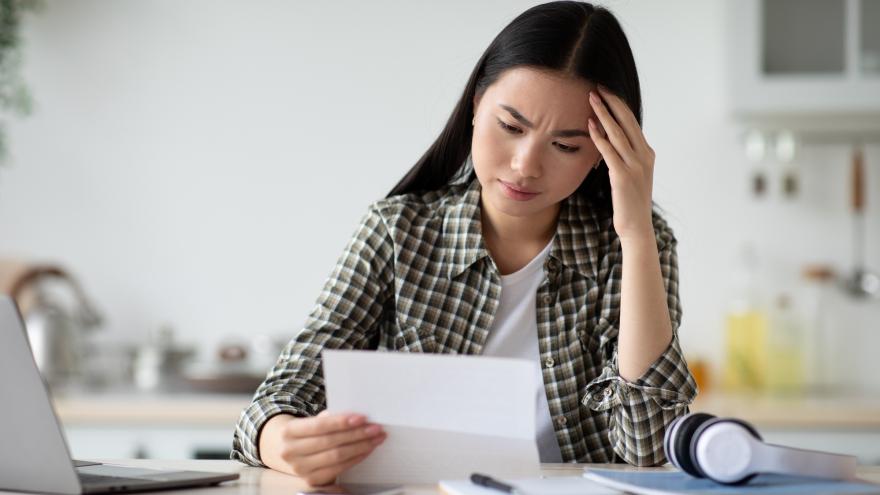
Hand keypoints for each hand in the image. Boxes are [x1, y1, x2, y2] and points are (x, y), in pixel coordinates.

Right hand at [259, 410, 386, 485]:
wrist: (286, 450)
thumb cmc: (306, 431)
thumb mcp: (311, 420)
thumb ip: (329, 418)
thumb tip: (357, 418)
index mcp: (289, 431)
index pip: (319, 426)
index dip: (341, 422)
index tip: (362, 418)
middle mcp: (290, 452)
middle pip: (330, 442)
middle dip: (357, 434)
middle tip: (375, 428)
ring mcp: (300, 469)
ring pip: (336, 457)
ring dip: (360, 447)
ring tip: (375, 438)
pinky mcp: (311, 480)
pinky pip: (339, 469)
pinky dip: (355, 458)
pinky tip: (366, 450)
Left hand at [587, 85, 655, 243]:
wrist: (636, 226)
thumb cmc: (630, 202)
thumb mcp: (632, 174)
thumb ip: (626, 157)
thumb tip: (612, 141)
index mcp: (647, 153)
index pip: (632, 122)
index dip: (619, 105)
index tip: (607, 91)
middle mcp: (644, 156)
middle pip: (627, 121)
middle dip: (612, 102)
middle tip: (598, 86)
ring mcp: (635, 165)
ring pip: (618, 132)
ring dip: (603, 114)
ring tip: (591, 98)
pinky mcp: (623, 176)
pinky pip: (610, 151)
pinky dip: (599, 137)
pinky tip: (589, 125)